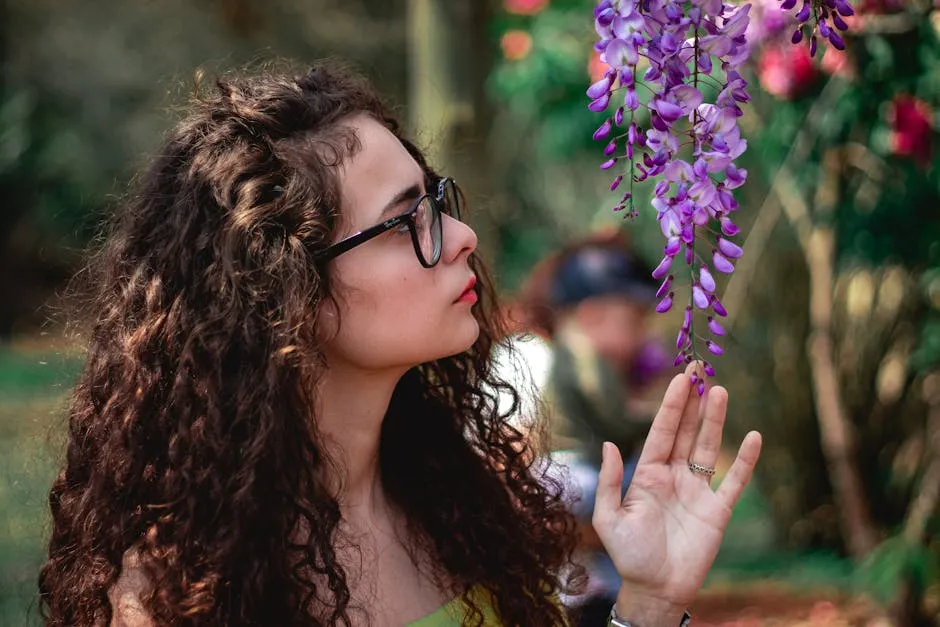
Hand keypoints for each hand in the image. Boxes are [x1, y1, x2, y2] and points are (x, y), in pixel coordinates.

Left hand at [592, 364, 761, 624]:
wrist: (656, 589)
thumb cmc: (628, 555)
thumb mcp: (609, 518)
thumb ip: (610, 481)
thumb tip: (609, 443)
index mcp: (648, 474)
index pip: (662, 432)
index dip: (672, 406)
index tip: (681, 378)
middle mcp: (674, 476)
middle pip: (687, 431)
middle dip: (694, 402)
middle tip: (701, 369)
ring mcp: (697, 491)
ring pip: (709, 448)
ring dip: (716, 420)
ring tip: (721, 391)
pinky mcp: (718, 511)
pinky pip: (734, 481)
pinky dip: (745, 461)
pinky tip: (754, 436)